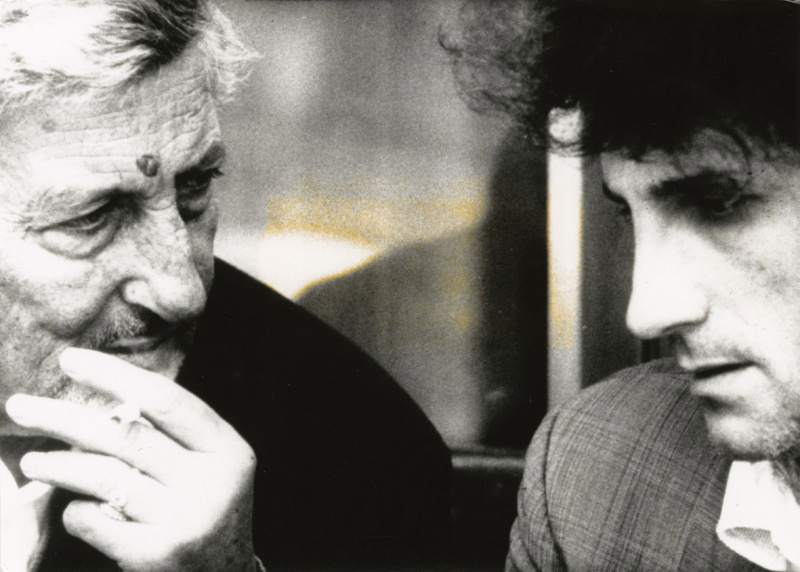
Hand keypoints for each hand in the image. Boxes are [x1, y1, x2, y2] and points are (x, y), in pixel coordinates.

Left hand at [5, 348, 257, 571]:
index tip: (71, 362)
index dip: (115, 376)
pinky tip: (73, 506)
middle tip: (22, 406)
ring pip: (105, 476)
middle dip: (66, 417)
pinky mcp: (156, 554)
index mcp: (226, 449)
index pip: (166, 399)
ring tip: (34, 459)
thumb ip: (172, 435)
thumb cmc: (208, 508)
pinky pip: (97, 521)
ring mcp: (185, 521)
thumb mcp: (210, 465)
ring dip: (59, 464)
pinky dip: (77, 510)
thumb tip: (100, 398)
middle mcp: (211, 483)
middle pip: (127, 435)